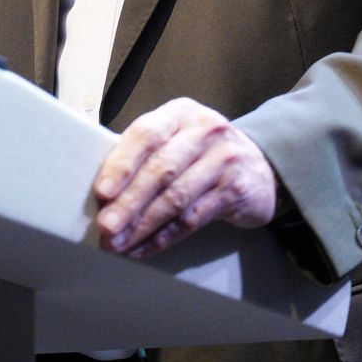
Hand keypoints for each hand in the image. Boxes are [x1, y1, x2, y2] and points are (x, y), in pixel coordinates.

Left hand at [92, 97, 279, 257]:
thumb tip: (102, 193)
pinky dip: (165, 237)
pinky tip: (145, 247)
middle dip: (129, 202)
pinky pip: (193, 218)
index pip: (145, 135)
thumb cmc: (203, 154)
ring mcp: (223, 159)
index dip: (121, 164)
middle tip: (106, 226)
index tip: (102, 191)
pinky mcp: (235, 189)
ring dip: (143, 225)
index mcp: (180, 113)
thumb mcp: (177, 139)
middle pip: (160, 169)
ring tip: (120, 242)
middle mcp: (204, 131)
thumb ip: (145, 155)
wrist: (260, 168)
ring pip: (176, 198)